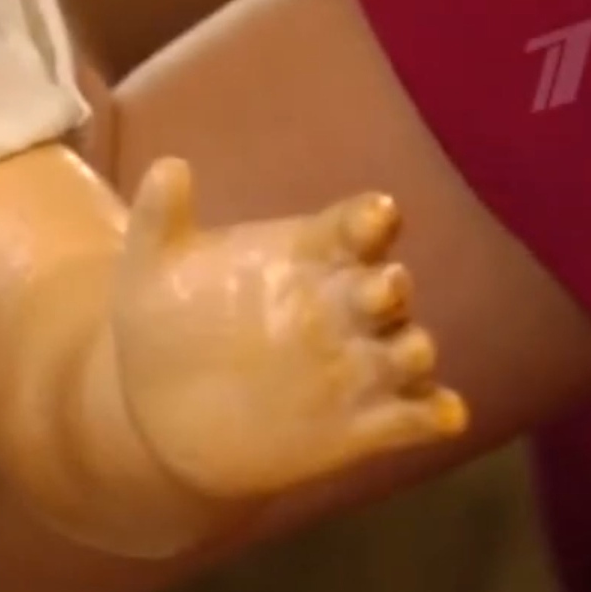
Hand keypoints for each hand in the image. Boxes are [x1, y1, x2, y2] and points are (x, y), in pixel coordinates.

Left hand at [115, 158, 467, 500]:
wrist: (157, 410)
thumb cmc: (165, 325)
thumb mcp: (151, 269)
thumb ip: (159, 218)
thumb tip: (166, 167)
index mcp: (309, 255)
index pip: (357, 225)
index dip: (371, 219)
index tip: (373, 218)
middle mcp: (345, 305)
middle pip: (390, 288)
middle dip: (390, 288)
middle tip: (380, 292)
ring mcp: (359, 364)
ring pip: (411, 349)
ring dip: (412, 351)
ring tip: (403, 357)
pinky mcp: (364, 424)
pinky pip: (417, 414)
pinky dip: (435, 414)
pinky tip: (440, 418)